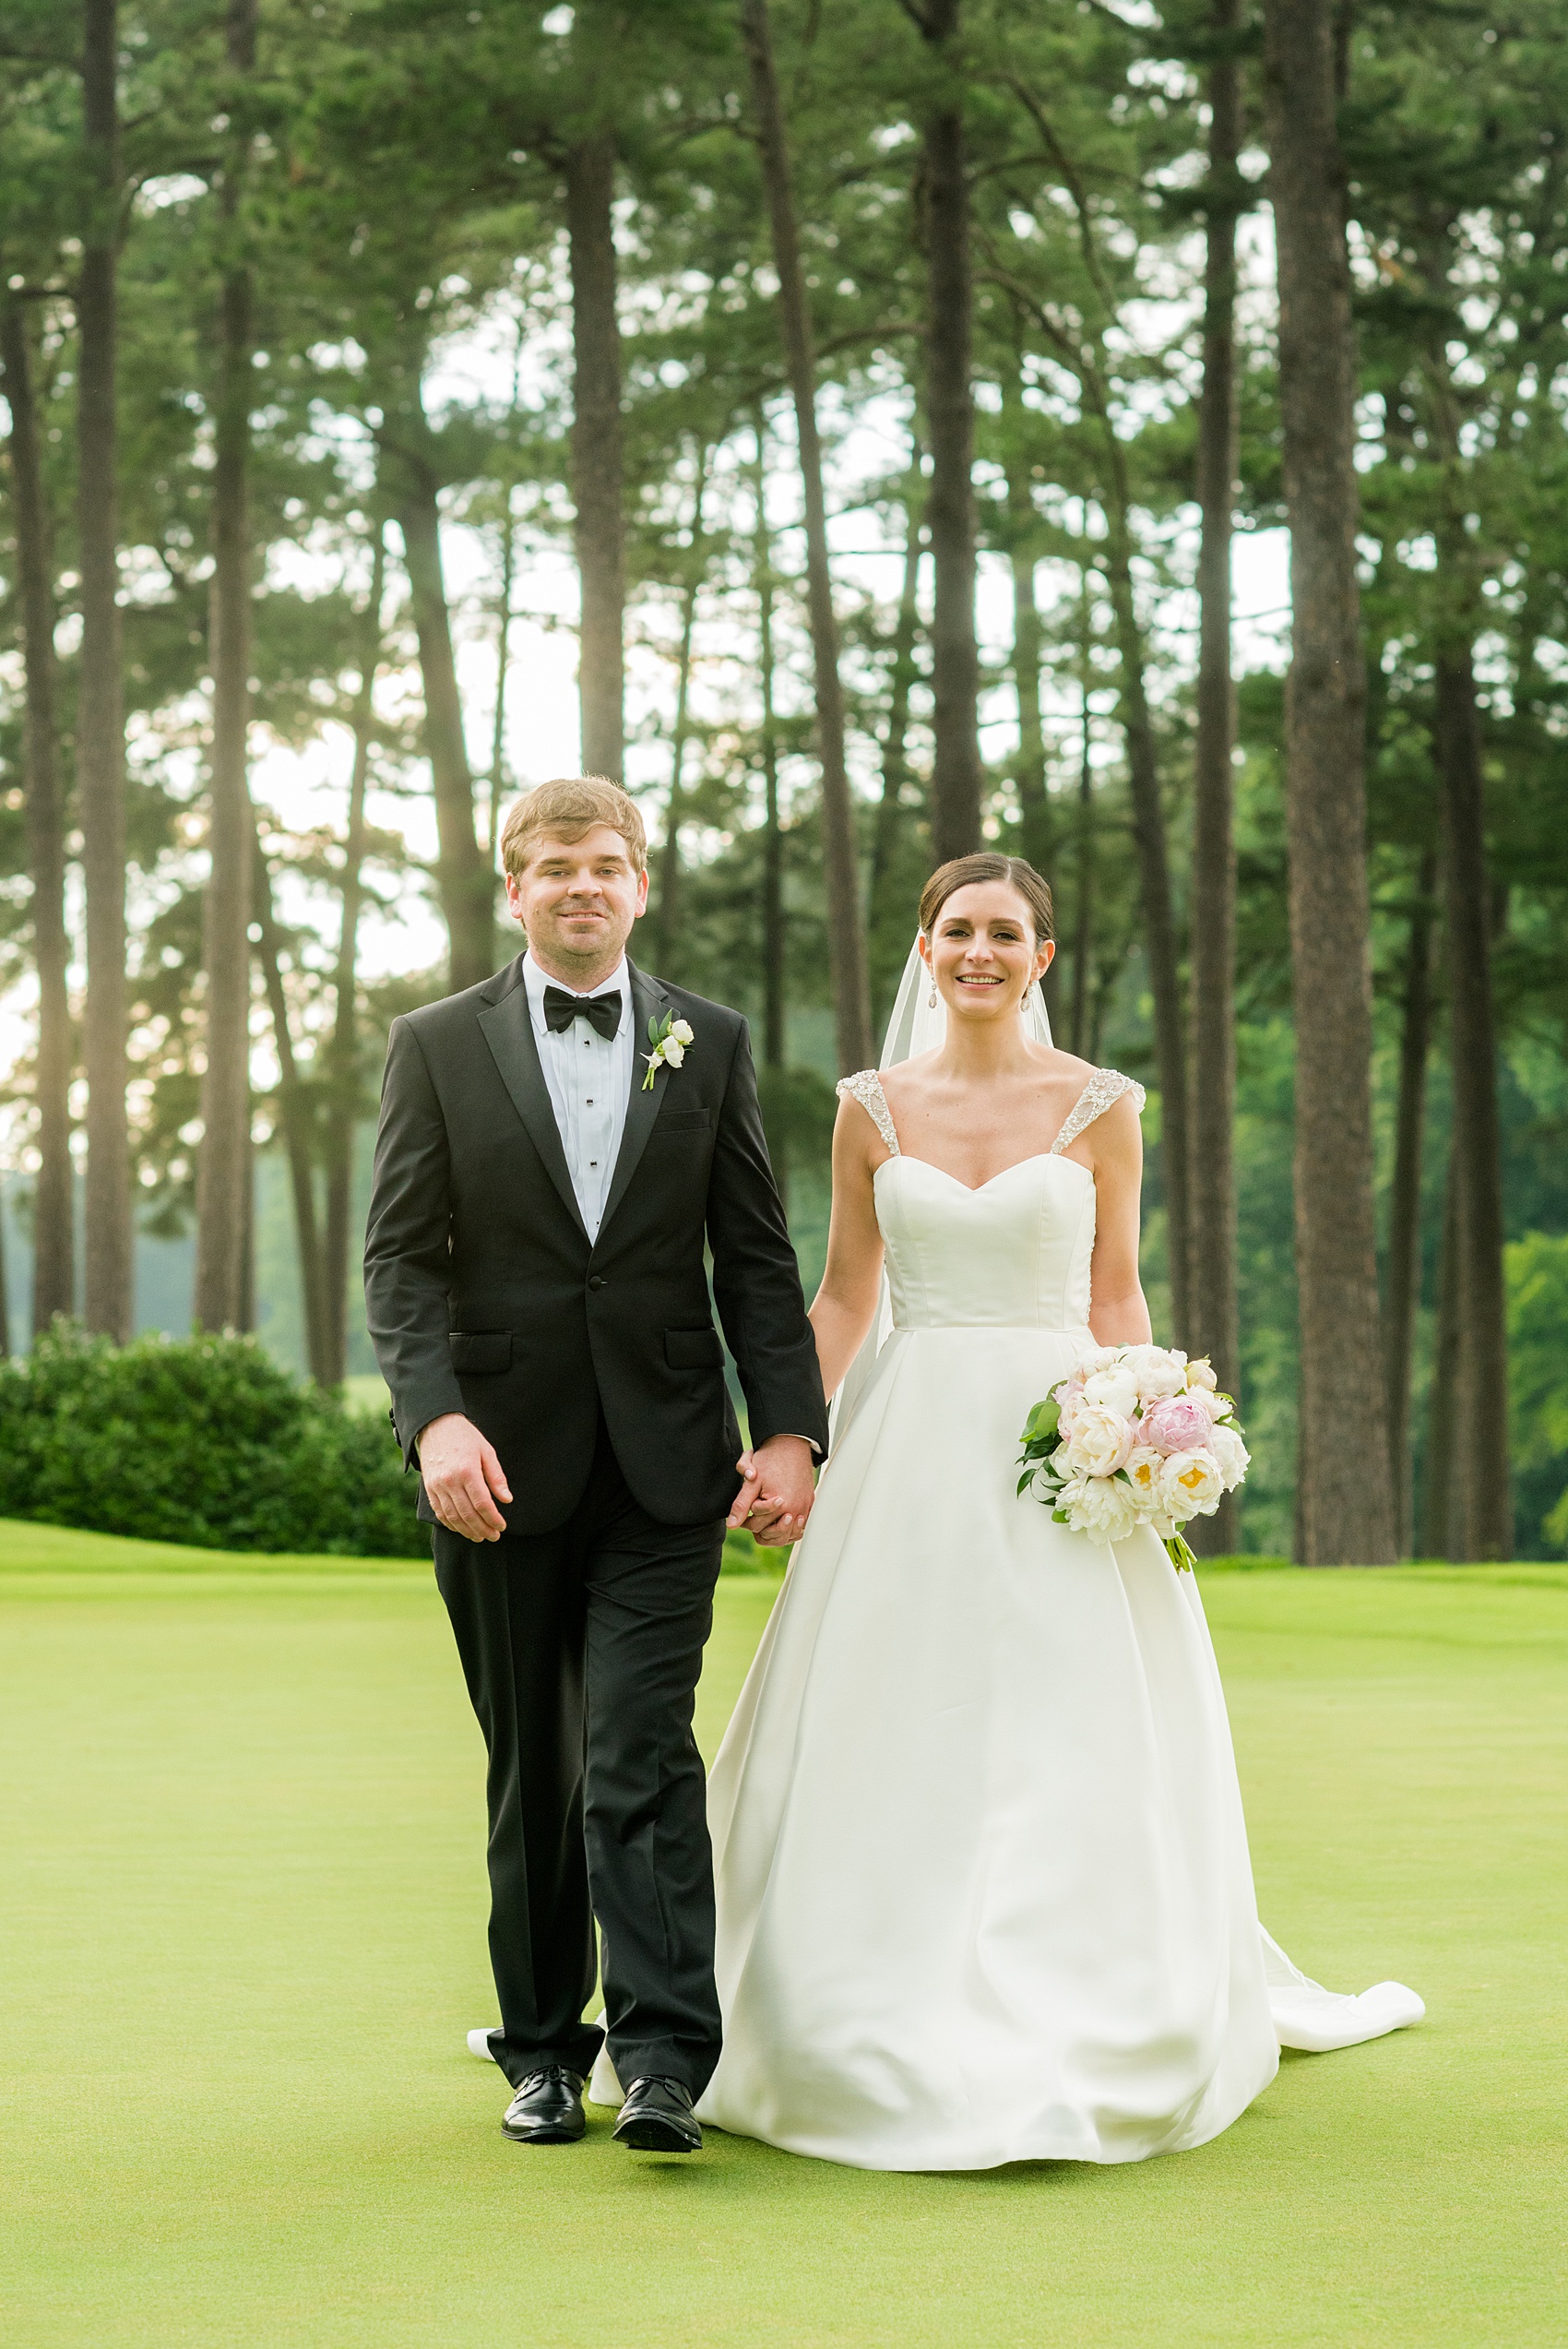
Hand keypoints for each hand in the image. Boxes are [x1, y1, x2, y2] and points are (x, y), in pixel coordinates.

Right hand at [418, 1412, 512, 1542]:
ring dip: (467, 1531)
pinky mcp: (429, 1488)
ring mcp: (437, 1486)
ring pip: (453, 1517)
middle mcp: (450, 1481)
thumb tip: (507, 1500)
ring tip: (480, 1536)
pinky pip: (440, 1512)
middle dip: (483, 1529)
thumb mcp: (487, 1451)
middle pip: (468, 1514)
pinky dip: (451, 1524)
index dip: (493, 1519)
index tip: (502, 1526)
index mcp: (467, 1470)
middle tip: (494, 1536)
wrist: (436, 1426)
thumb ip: (496, 1477)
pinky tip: (462, 1529)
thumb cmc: (466, 1438)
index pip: (482, 1503)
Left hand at [727, 1434, 815, 1545]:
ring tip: (764, 1522)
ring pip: (787, 1536)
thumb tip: (731, 1525)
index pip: (756, 1527)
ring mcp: (804, 1508)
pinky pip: (800, 1529)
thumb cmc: (770, 1460)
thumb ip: (741, 1505)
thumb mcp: (751, 1482)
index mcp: (779, 1506)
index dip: (744, 1521)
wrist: (791, 1445)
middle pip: (772, 1535)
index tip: (742, 1512)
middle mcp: (795, 1510)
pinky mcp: (809, 1505)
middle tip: (750, 1517)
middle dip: (758, 1527)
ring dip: (774, 1533)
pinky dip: (789, 1530)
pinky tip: (779, 1523)